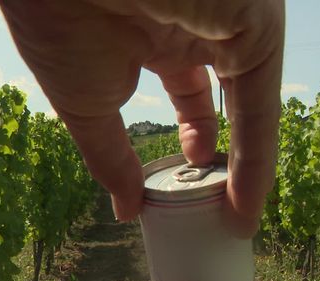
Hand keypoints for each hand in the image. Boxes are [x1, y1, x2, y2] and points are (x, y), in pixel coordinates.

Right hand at [0, 0, 284, 236]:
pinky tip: (244, 210)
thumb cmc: (59, 21)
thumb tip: (124, 208)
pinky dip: (255, 165)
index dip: (191, 138)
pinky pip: (260, 108)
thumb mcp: (85, 102)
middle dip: (219, 152)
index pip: (189, 92)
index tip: (185, 180)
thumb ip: (110, 157)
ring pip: (250, 110)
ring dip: (244, 168)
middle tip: (209, 202)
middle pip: (225, 101)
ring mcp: (231, 26)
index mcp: (159, 36)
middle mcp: (201, 29)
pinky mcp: (257, 27)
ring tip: (231, 219)